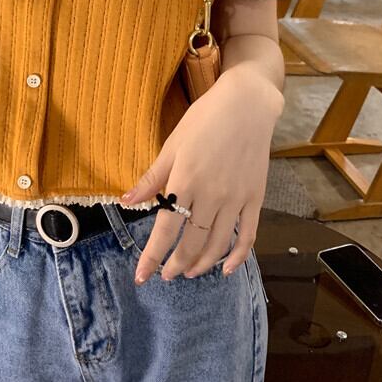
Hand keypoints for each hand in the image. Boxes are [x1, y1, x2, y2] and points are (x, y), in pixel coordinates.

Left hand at [120, 70, 282, 283]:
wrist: (246, 105)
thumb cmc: (204, 120)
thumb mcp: (172, 145)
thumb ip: (152, 178)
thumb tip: (126, 202)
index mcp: (186, 181)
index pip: (166, 229)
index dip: (153, 256)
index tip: (142, 276)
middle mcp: (211, 196)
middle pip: (192, 243)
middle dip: (176, 264)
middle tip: (166, 276)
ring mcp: (236, 199)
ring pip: (218, 244)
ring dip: (202, 264)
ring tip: (189, 272)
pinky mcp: (255, 198)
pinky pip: (247, 236)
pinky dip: (237, 256)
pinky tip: (227, 269)